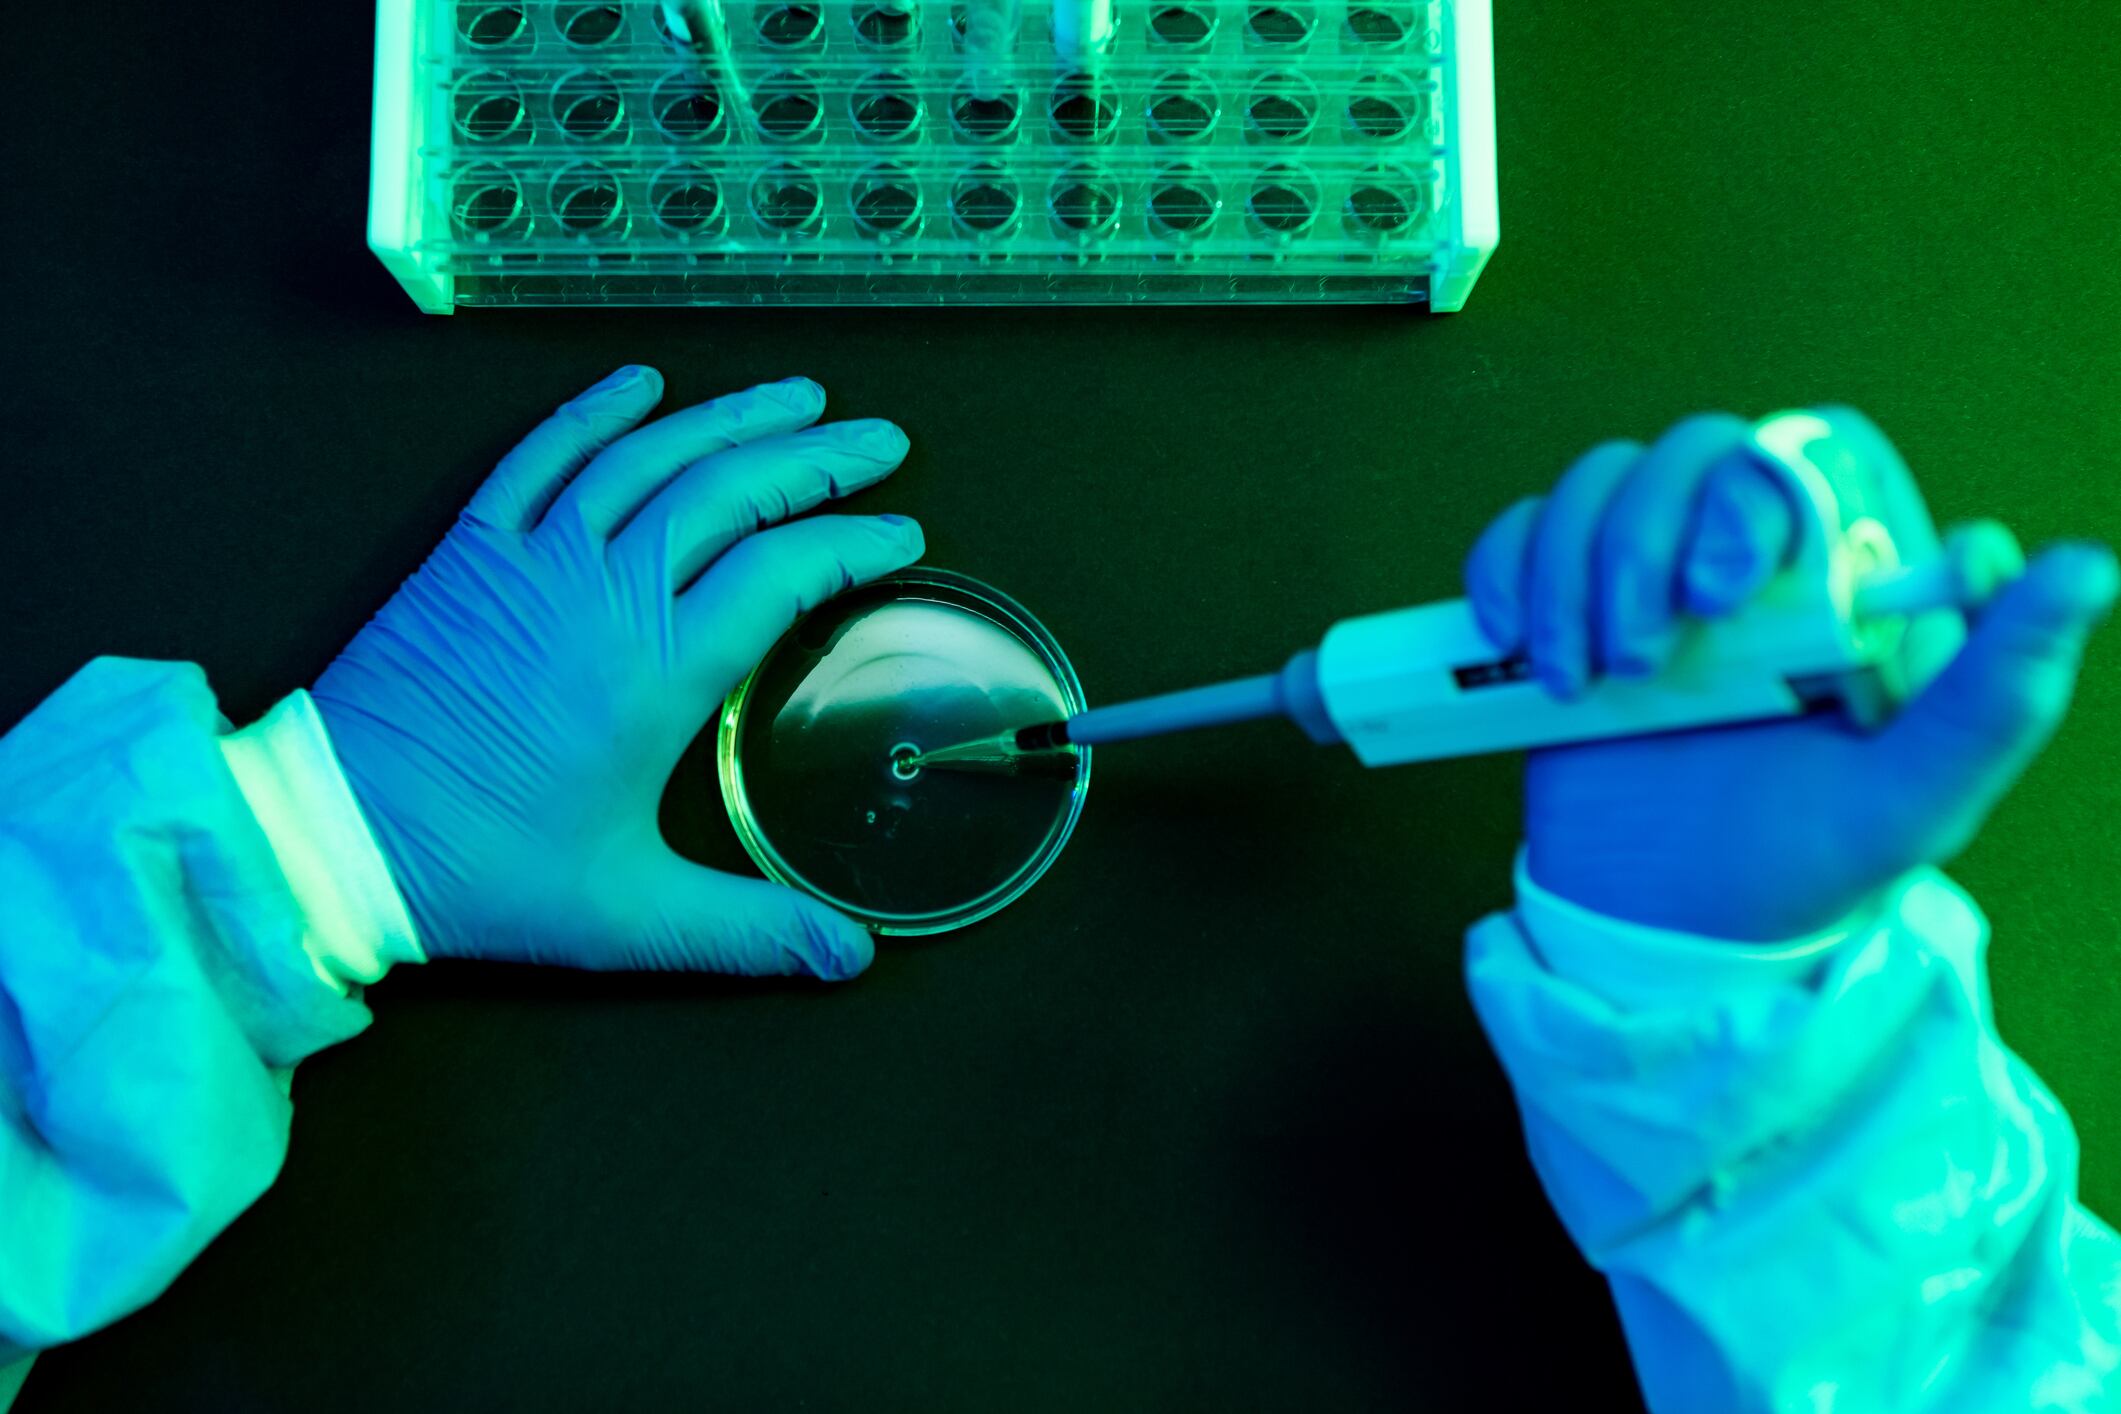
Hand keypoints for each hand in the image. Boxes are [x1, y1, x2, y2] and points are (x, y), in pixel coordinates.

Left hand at [314, 368, 923, 977]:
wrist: (332, 835)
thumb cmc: (480, 873)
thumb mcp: (627, 915)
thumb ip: (750, 930)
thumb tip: (853, 957)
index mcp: (658, 671)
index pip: (783, 572)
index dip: (852, 543)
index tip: (902, 533)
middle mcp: (606, 593)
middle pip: (731, 491)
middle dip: (818, 458)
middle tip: (881, 440)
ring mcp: (533, 559)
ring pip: (649, 457)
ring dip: (729, 418)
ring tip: (797, 395)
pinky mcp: (469, 552)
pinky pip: (539, 456)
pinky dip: (592, 413)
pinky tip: (639, 384)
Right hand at [1464, 408, 2117, 939]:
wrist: (1661, 934)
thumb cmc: (1797, 869)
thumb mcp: (1913, 798)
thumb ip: (1998, 692)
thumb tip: (2082, 562)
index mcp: (1840, 585)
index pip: (1807, 455)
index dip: (1756, 494)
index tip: (1725, 594)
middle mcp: (1747, 563)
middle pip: (1689, 452)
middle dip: (1643, 543)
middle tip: (1642, 657)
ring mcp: (1646, 579)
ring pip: (1598, 484)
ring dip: (1569, 569)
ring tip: (1576, 680)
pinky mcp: (1561, 607)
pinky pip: (1518, 534)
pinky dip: (1505, 574)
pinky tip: (1518, 649)